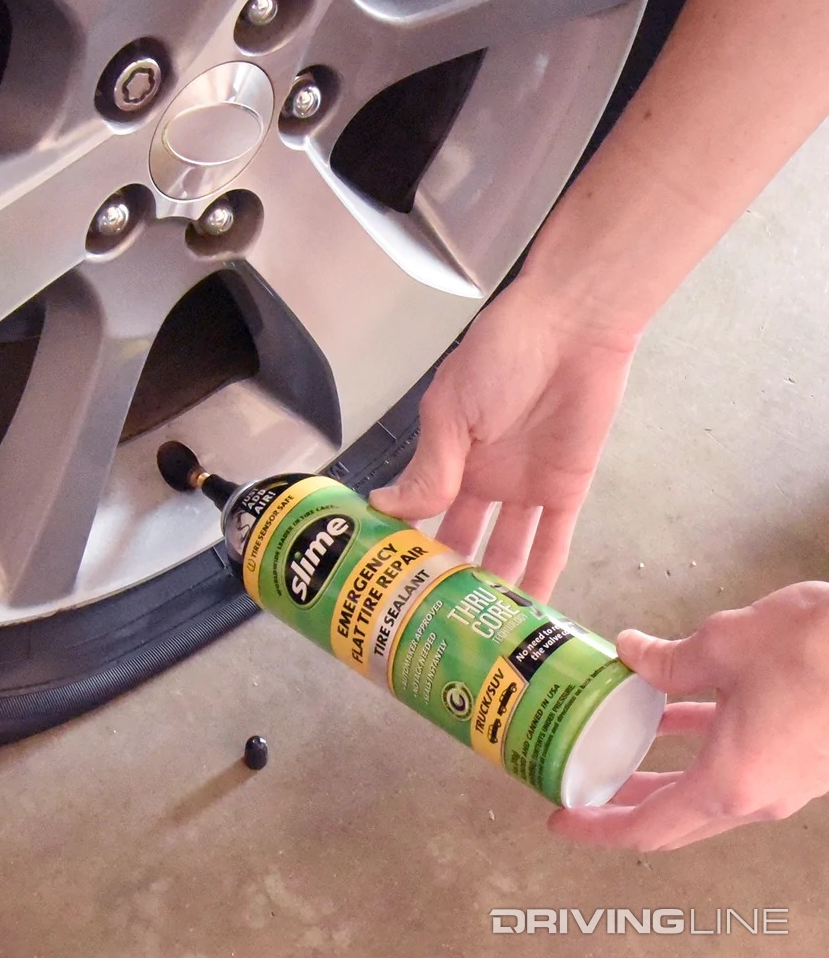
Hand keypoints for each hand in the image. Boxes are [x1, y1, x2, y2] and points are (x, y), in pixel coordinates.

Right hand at [370, 276, 637, 601]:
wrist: (573, 326)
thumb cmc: (502, 354)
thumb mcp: (451, 410)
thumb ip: (429, 467)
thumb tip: (385, 510)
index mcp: (445, 456)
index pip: (418, 512)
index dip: (404, 547)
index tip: (387, 586)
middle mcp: (481, 479)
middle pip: (460, 539)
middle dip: (447, 577)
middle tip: (432, 622)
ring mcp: (523, 487)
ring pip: (505, 548)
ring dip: (492, 587)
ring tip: (478, 631)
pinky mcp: (565, 489)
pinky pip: (554, 540)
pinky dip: (543, 575)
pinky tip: (529, 612)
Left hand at [549, 582, 828, 849]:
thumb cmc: (817, 652)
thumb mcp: (721, 648)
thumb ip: (665, 659)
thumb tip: (629, 651)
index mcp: (731, 783)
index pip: (649, 827)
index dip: (598, 828)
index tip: (562, 822)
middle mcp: (756, 795)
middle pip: (672, 819)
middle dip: (620, 806)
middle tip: (577, 790)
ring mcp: (780, 779)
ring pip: (700, 790)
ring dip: (654, 772)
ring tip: (609, 749)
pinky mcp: (795, 755)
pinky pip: (729, 760)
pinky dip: (692, 745)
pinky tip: (666, 712)